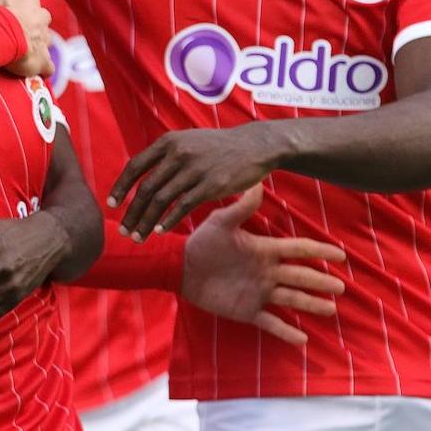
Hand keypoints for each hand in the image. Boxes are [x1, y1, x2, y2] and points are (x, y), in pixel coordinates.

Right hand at [0, 0, 52, 77]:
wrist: (3, 37)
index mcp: (27, 0)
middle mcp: (40, 16)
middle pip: (44, 13)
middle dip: (36, 19)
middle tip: (20, 25)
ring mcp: (43, 38)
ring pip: (46, 38)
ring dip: (38, 42)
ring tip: (24, 50)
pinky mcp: (43, 60)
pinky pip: (47, 67)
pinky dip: (43, 69)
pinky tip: (36, 72)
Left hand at [108, 123, 286, 238]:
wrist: (254, 145)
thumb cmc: (217, 146)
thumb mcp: (186, 140)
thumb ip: (164, 155)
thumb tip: (140, 175)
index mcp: (168, 142)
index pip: (135, 166)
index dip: (121, 187)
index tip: (111, 204)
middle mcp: (178, 154)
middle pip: (146, 188)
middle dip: (131, 212)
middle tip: (122, 230)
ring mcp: (194, 169)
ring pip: (161, 200)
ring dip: (146, 221)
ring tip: (138, 236)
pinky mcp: (211, 185)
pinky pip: (183, 206)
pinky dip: (168, 220)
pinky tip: (159, 231)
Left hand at [182, 186, 345, 345]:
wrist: (180, 267)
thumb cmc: (202, 242)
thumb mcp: (221, 222)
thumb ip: (241, 207)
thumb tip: (258, 182)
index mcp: (264, 250)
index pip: (298, 250)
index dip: (319, 251)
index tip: (341, 255)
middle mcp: (267, 272)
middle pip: (301, 277)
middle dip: (321, 282)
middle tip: (342, 287)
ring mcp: (259, 292)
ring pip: (292, 299)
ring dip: (311, 304)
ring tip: (331, 309)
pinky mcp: (247, 310)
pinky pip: (271, 322)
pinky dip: (286, 332)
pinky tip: (302, 340)